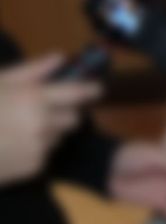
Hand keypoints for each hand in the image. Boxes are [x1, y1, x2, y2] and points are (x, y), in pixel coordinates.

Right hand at [0, 55, 101, 185]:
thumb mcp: (0, 81)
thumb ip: (33, 71)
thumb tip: (61, 57)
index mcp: (34, 98)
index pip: (76, 94)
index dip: (90, 91)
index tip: (98, 89)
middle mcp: (43, 123)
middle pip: (74, 119)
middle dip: (65, 114)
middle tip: (43, 112)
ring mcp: (41, 146)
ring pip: (59, 137)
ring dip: (48, 133)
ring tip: (19, 130)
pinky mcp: (36, 166)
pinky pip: (46, 155)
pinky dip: (35, 151)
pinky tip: (13, 146)